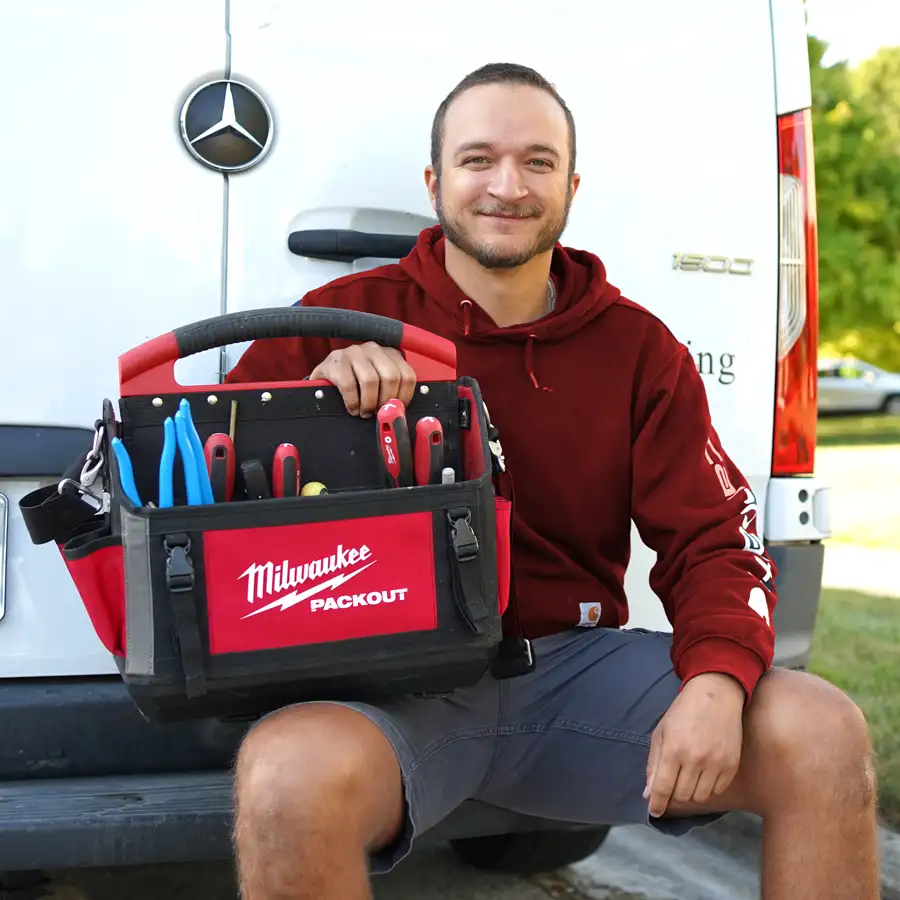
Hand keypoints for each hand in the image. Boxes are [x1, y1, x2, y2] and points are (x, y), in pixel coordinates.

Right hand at [309, 342, 416, 417]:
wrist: (325, 379)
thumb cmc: (356, 384)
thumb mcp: (379, 383)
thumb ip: (392, 390)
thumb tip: (401, 410)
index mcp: (389, 353)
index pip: (407, 375)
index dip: (404, 397)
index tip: (396, 409)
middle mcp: (373, 349)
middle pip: (391, 377)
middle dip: (385, 401)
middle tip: (378, 413)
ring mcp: (353, 353)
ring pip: (370, 381)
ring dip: (368, 403)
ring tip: (364, 412)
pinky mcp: (335, 361)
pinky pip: (348, 385)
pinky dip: (352, 402)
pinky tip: (352, 408)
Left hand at [643, 672, 744, 818]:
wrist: (716, 695)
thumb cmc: (683, 712)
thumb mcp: (661, 733)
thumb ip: (654, 764)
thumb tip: (648, 794)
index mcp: (673, 750)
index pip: (663, 788)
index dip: (657, 803)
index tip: (654, 812)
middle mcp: (695, 760)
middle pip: (682, 796)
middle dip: (673, 794)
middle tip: (673, 783)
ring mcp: (716, 763)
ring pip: (700, 797)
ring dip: (691, 791)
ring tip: (689, 775)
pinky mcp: (731, 765)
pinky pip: (717, 790)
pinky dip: (708, 787)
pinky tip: (704, 772)